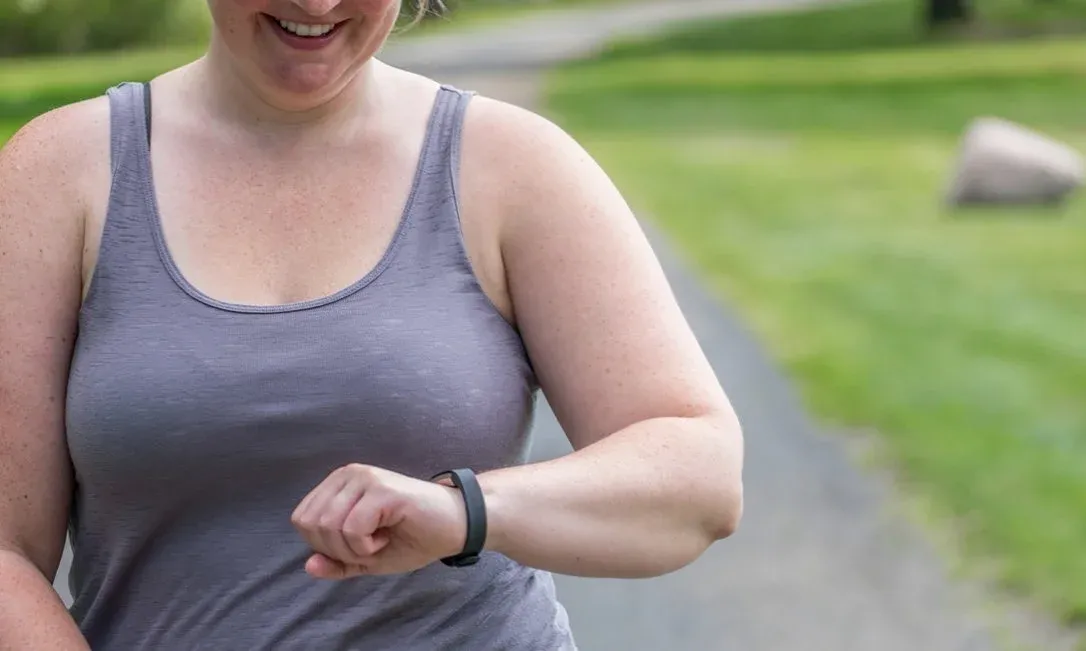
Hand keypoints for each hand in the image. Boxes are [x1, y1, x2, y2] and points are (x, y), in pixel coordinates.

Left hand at [290, 464, 467, 578]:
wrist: (455, 526)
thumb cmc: (413, 537)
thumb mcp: (367, 557)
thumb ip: (337, 562)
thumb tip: (308, 566)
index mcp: (339, 483)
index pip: (302, 519)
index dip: (325, 546)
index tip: (358, 544)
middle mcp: (348, 474)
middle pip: (311, 524)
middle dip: (338, 549)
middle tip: (369, 545)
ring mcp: (365, 478)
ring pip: (330, 527)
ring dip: (354, 549)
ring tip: (379, 540)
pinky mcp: (382, 490)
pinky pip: (352, 529)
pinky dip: (367, 546)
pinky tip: (387, 536)